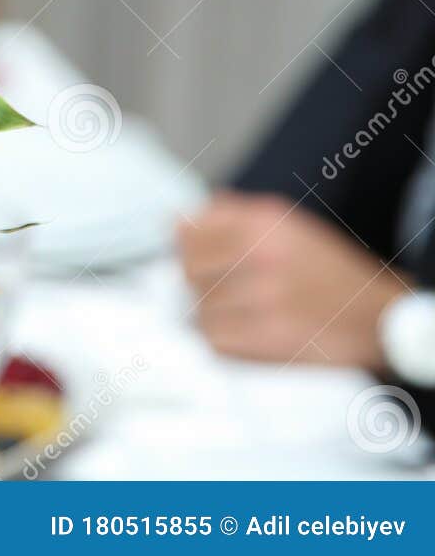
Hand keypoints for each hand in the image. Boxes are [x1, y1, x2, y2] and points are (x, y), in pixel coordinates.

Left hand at [177, 192, 406, 368]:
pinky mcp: (271, 336)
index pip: (189, 232)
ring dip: (213, 315)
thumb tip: (177, 220)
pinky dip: (225, 340)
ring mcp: (267, 296)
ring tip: (242, 314)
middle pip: (190, 271)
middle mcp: (263, 254)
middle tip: (222, 291)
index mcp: (263, 221)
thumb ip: (230, 215)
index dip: (188, 249)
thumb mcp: (286, 225)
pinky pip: (217, 339)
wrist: (379, 318)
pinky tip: (247, 333)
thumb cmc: (326, 271)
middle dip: (199, 284)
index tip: (199, 260)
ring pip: (201, 308)